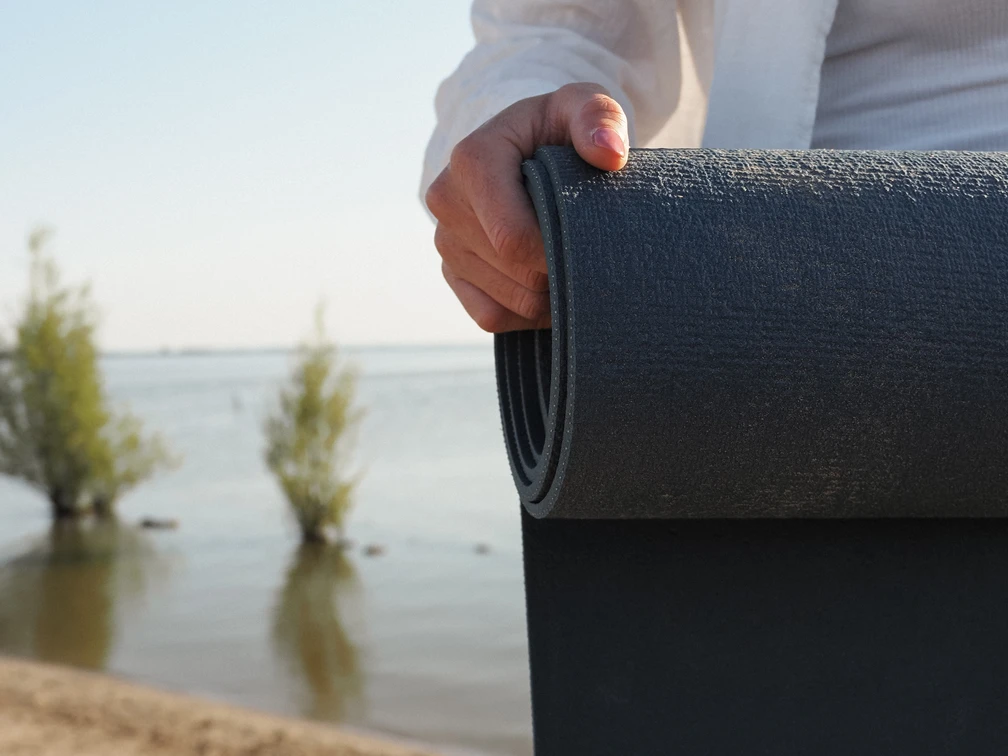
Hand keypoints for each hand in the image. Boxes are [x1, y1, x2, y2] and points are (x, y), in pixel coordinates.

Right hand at [425, 83, 628, 331]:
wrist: (529, 150)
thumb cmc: (559, 129)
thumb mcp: (584, 106)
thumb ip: (600, 118)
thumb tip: (609, 156)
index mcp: (471, 159)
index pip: (513, 237)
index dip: (560, 254)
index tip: (595, 245)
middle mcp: (446, 201)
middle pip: (515, 271)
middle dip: (561, 272)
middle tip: (593, 254)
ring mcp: (444, 241)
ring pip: (507, 300)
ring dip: (549, 296)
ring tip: (574, 267)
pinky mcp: (451, 273)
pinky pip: (491, 316)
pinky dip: (527, 314)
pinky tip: (550, 286)